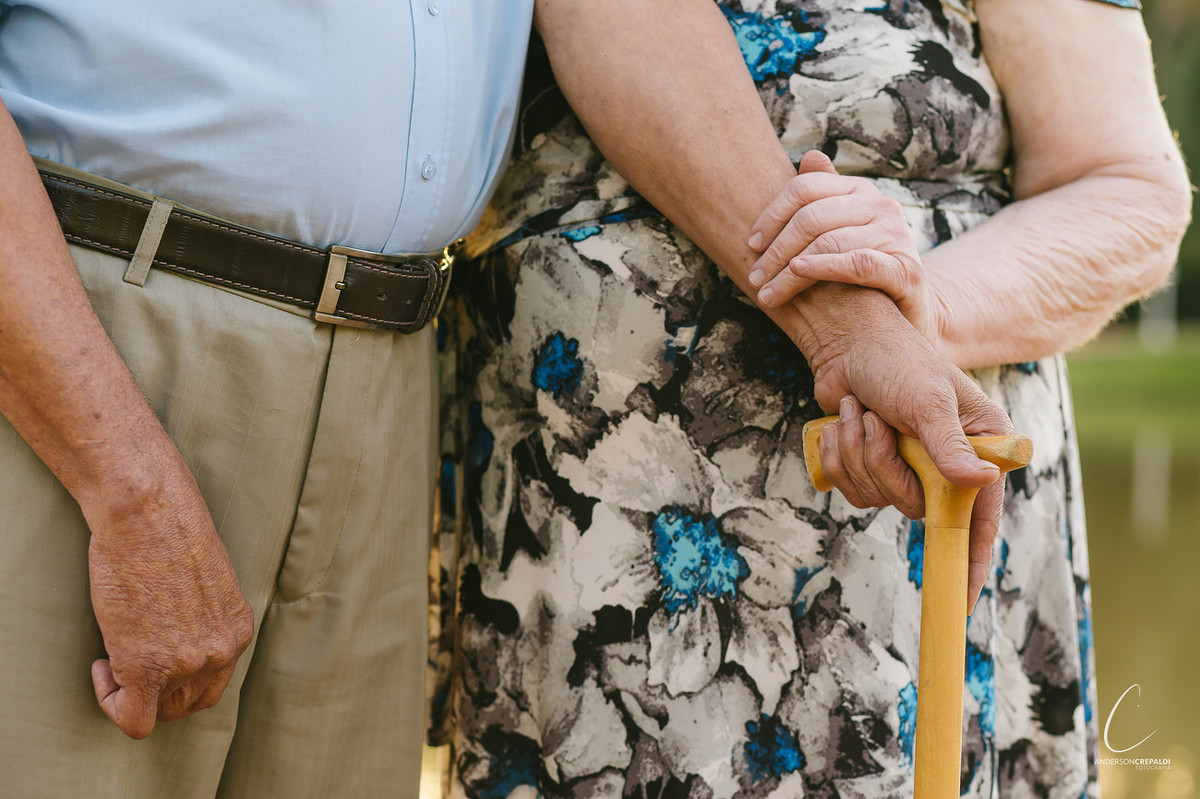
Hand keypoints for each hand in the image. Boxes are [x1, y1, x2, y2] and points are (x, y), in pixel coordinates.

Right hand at [84, 455, 253, 739]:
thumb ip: (202, 618)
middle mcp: (221, 651)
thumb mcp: (206, 584)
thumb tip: (178, 636)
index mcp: (238, 630)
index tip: (153, 650)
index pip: (214, 681)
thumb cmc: (167, 534)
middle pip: (191, 703)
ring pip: (161, 713)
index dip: (180, 677)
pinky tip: (102, 666)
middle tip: (130, 666)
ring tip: (114, 658)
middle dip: (160, 694)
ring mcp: (187, 662)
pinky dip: (112, 703)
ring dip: (133, 694)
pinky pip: (134, 720)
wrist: (147, 512)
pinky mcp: (149, 667)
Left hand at [748, 151, 933, 338]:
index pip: (804, 188)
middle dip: (776, 250)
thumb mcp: (844, 229)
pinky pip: (856, 262)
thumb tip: (810, 155)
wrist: (907, 310)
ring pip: (828, 243)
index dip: (772, 214)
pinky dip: (823, 267)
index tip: (751, 244)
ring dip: (789, 272)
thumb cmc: (864, 268)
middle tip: (754, 277)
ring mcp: (895, 235)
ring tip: (767, 292)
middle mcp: (880, 206)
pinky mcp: (904, 269)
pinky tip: (798, 272)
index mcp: (859, 191)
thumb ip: (824, 197)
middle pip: (811, 218)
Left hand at [790, 283, 1010, 609]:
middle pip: (915, 508)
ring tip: (859, 412)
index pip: (983, 518)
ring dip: (857, 453)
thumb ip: (949, 447)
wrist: (848, 343)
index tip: (964, 604)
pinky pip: (851, 487)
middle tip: (877, 422)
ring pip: (875, 497)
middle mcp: (947, 462)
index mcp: (978, 446)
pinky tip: (841, 422)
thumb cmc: (898, 361)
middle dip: (883, 466)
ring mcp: (907, 465)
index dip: (973, 562)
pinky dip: (839, 455)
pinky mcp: (872, 463)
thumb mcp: (928, 401)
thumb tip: (981, 484)